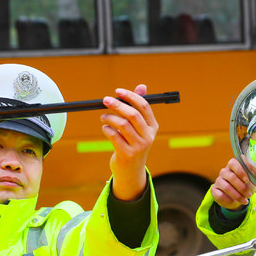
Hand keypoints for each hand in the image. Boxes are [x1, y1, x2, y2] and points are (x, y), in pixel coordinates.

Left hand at [101, 84, 157, 200]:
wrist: (131, 170)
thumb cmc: (133, 143)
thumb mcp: (138, 127)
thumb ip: (138, 107)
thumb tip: (142, 86)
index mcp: (152, 127)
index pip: (144, 106)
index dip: (130, 96)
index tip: (118, 91)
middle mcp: (148, 136)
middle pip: (132, 114)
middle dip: (117, 105)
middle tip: (105, 100)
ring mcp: (138, 146)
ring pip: (122, 125)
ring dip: (109, 118)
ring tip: (103, 117)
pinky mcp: (127, 154)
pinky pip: (114, 136)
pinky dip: (107, 129)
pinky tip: (105, 128)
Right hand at [210, 158, 254, 209]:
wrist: (238, 197)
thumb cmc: (246, 185)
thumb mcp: (252, 179)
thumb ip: (254, 174)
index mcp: (233, 165)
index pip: (233, 163)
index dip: (240, 171)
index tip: (247, 180)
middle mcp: (224, 171)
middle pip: (231, 177)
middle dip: (241, 187)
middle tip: (249, 195)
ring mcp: (218, 180)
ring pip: (226, 187)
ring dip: (237, 195)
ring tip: (245, 201)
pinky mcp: (214, 190)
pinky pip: (220, 195)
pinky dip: (228, 200)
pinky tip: (234, 202)